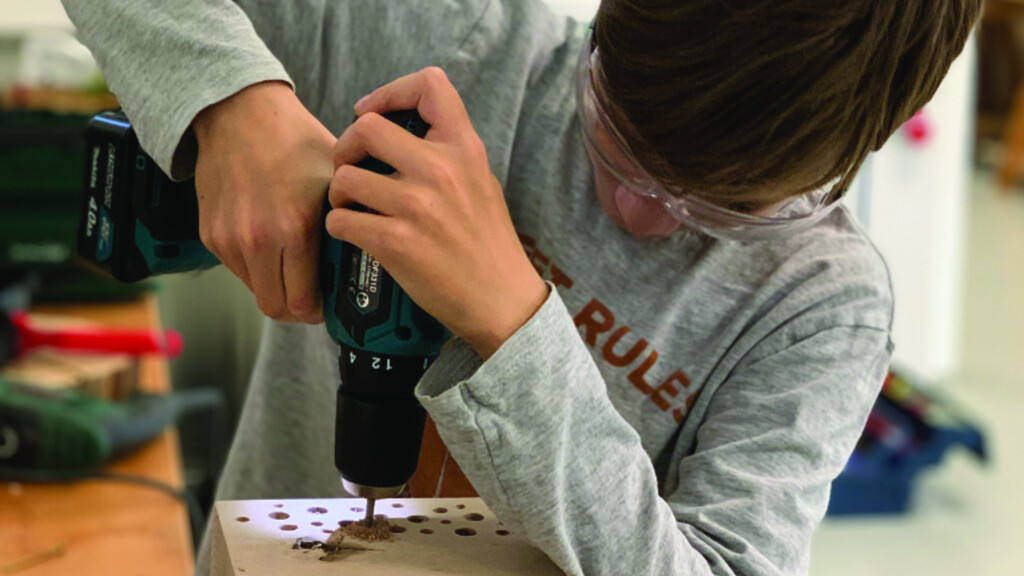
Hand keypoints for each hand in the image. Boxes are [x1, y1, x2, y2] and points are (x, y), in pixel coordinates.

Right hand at [193, 81, 334, 322]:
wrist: (239, 112)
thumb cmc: (293, 139)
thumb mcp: (335, 177)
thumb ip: (349, 218)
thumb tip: (370, 250)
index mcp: (294, 228)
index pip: (303, 302)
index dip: (318, 312)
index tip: (327, 305)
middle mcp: (258, 239)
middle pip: (277, 308)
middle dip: (297, 310)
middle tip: (312, 299)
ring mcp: (230, 239)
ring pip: (255, 292)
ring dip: (275, 288)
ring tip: (293, 269)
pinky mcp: (211, 234)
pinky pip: (237, 270)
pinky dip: (255, 268)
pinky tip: (271, 246)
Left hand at [326, 68, 547, 358]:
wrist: (501, 300)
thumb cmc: (489, 245)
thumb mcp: (482, 182)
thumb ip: (448, 154)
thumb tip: (403, 134)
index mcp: (465, 149)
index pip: (429, 86)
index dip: (390, 92)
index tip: (372, 112)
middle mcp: (441, 170)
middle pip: (367, 128)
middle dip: (346, 147)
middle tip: (351, 168)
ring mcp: (417, 206)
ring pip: (345, 177)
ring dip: (339, 194)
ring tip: (352, 208)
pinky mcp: (396, 241)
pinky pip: (341, 220)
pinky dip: (340, 227)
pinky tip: (356, 235)